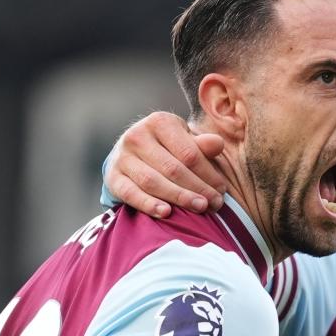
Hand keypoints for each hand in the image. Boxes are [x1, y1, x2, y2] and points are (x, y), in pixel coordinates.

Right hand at [106, 112, 228, 217]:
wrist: (133, 156)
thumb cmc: (170, 149)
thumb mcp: (186, 141)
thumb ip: (202, 145)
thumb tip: (218, 144)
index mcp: (160, 122)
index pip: (189, 153)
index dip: (209, 174)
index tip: (222, 190)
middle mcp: (137, 135)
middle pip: (173, 168)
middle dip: (197, 188)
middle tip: (214, 204)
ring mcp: (122, 156)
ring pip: (153, 181)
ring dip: (178, 197)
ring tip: (199, 208)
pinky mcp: (112, 177)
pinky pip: (130, 193)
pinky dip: (148, 204)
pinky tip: (166, 213)